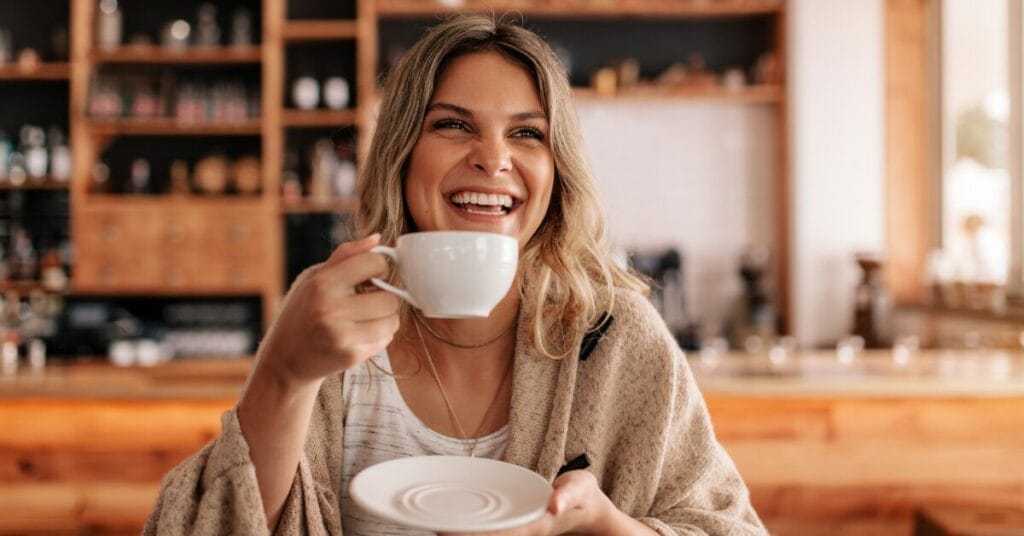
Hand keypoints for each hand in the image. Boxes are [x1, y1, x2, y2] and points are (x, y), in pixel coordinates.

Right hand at [256, 233, 400, 387]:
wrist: (284, 359)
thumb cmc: (302, 313)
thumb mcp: (314, 278)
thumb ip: (346, 256)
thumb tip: (377, 238)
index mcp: (322, 284)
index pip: (373, 263)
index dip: (379, 267)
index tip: (371, 276)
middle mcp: (332, 309)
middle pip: (390, 298)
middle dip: (384, 297)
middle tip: (370, 300)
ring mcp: (342, 335)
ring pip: (393, 321)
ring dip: (385, 318)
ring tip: (367, 318)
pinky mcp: (351, 356)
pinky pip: (386, 340)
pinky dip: (379, 336)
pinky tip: (360, 334)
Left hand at [439, 471, 617, 535]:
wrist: (589, 513)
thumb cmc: (583, 496)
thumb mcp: (582, 487)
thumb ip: (569, 494)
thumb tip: (555, 503)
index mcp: (535, 524)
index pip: (499, 532)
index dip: (473, 532)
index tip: (449, 530)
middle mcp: (523, 532)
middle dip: (461, 534)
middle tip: (431, 526)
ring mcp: (518, 531)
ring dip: (462, 532)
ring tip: (432, 525)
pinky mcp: (515, 527)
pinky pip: (489, 529)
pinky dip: (471, 528)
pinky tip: (451, 522)